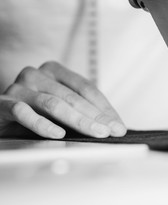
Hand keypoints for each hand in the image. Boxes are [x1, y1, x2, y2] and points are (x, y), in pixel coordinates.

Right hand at [0, 61, 126, 138]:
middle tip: (112, 132)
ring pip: (53, 103)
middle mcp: (36, 74)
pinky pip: (24, 112)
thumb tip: (114, 128)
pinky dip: (42, 124)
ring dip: (78, 121)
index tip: (119, 127)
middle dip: (96, 116)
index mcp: (54, 71)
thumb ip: (83, 112)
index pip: (86, 88)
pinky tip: (58, 134)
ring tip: (96, 133)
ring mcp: (18, 87)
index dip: (104, 108)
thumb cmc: (34, 114)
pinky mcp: (2, 103)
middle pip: (72, 96)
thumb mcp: (61, 109)